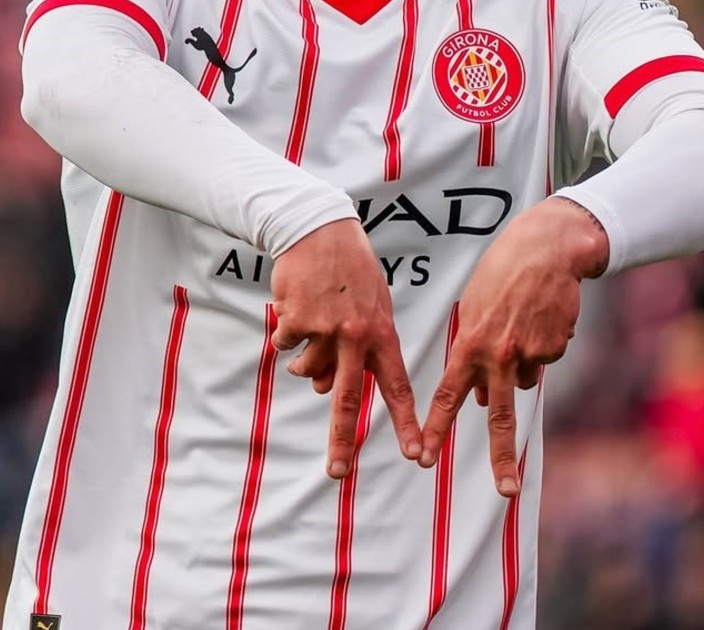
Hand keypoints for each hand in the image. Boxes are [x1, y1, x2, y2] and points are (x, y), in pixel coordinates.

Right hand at [271, 218, 421, 478]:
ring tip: (311, 323)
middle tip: (337, 472)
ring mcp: (325, 330)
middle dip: (342, 440)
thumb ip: (356, 350)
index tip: (417, 455)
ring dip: (303, 358)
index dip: (407, 423)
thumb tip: (322, 388)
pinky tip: (296, 304)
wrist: (318, 229)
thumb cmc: (349, 271)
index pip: (398, 386)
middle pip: (346, 398)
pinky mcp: (296, 321)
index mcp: (382, 334)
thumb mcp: (370, 307)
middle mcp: (356, 337)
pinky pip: (286, 344)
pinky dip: (286, 330)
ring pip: (307, 369)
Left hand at [419, 197, 608, 496]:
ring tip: (519, 325)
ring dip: (518, 365)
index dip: (434, 428)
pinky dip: (541, 346)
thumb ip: (471, 354)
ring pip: (521, 381)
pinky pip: (543, 360)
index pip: (446, 395)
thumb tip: (479, 399)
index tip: (422, 457)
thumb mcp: (473, 310)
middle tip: (506, 490)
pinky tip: (540, 318)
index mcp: (468, 344)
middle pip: (498, 415)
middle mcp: (496, 354)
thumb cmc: (501, 275)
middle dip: (502, 457)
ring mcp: (528, 353)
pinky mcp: (554, 348)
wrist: (547, 249)